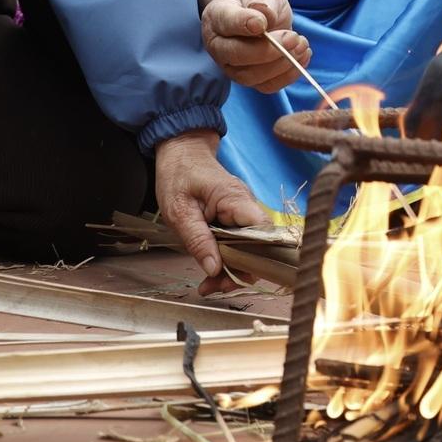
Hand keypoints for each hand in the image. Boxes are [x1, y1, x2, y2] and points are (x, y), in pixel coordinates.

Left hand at [151, 130, 269, 293]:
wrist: (181, 153)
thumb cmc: (178, 175)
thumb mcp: (179, 211)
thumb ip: (197, 240)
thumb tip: (215, 268)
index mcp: (236, 200)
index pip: (263, 232)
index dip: (258, 257)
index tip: (236, 277)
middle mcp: (246, 207)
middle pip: (257, 247)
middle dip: (240, 272)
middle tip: (214, 287)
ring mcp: (242, 214)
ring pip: (248, 249)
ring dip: (232, 270)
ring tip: (208, 286)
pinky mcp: (235, 220)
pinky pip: (238, 244)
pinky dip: (227, 261)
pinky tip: (210, 274)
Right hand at [200, 0, 307, 92]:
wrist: (258, 14)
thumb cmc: (256, 2)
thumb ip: (262, 3)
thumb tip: (264, 18)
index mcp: (217, 19)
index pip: (226, 23)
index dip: (244, 23)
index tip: (263, 23)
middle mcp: (219, 47)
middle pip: (237, 55)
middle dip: (268, 50)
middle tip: (293, 37)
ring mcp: (233, 67)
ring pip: (252, 76)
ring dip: (281, 64)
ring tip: (301, 45)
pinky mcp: (251, 79)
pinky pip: (267, 85)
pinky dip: (288, 75)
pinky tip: (303, 57)